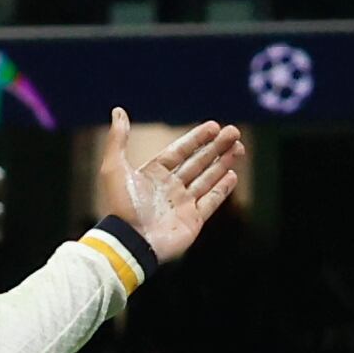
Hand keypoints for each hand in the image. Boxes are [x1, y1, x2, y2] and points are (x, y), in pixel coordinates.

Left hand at [97, 109, 245, 264]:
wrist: (130, 242)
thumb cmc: (121, 206)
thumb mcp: (114, 168)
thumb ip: (117, 140)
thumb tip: (117, 110)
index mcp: (153, 175)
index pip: (179, 152)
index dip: (196, 138)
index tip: (214, 126)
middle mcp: (169, 188)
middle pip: (198, 163)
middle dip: (216, 147)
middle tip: (234, 131)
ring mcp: (182, 205)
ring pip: (207, 179)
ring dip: (224, 163)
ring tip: (239, 147)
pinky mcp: (192, 221)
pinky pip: (211, 202)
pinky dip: (222, 189)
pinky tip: (233, 174)